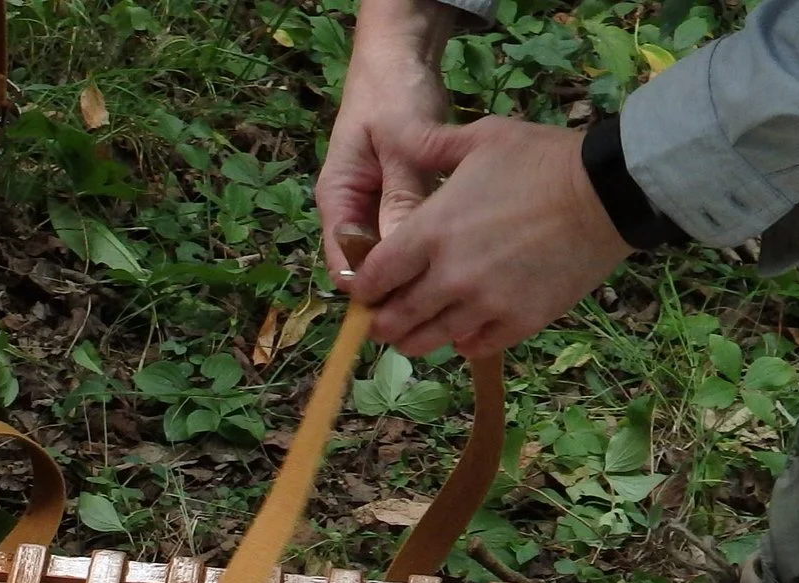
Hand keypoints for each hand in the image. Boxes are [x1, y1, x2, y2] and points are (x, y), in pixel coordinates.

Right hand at [314, 0, 453, 283]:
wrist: (402, 61)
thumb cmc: (393, 95)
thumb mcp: (398, 143)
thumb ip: (400, 195)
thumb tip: (402, 250)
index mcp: (337, 200)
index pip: (344, 266)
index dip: (373, 292)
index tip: (411, 304)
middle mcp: (351, 215)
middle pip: (369, 272)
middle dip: (400, 291)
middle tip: (444, 304)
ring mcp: (375, 213)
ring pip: (393, 262)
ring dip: (419, 275)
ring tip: (458, 288)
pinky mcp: (399, 207)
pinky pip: (412, 242)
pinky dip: (431, 253)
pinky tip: (462, 261)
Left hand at [354, 118, 631, 357]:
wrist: (607, 192)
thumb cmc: (542, 160)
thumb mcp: (482, 138)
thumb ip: (429, 144)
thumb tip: (391, 131)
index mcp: (431, 231)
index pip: (375, 277)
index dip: (364, 288)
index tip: (367, 289)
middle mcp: (450, 276)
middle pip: (396, 318)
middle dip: (384, 321)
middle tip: (386, 318)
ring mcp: (485, 304)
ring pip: (430, 341)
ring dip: (418, 338)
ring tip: (417, 332)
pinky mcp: (518, 323)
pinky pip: (474, 348)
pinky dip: (463, 342)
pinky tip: (463, 329)